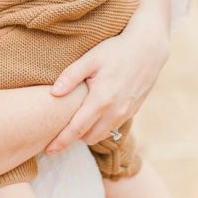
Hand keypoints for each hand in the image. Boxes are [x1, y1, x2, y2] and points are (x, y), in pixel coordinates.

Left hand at [44, 13, 169, 153]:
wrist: (148, 48)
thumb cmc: (117, 50)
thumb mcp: (91, 59)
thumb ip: (70, 76)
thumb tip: (53, 93)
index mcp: (101, 100)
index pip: (76, 129)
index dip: (61, 142)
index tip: (48, 150)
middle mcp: (115, 111)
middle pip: (89, 138)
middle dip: (74, 137)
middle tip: (62, 128)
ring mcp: (126, 112)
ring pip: (103, 134)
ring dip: (90, 132)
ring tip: (80, 119)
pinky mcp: (134, 110)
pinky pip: (114, 126)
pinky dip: (103, 124)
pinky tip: (99, 110)